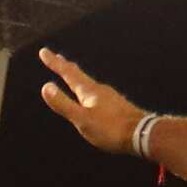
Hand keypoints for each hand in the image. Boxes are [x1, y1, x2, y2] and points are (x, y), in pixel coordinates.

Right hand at [33, 47, 149, 155]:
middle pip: (79, 75)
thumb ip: (63, 104)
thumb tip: (46, 87)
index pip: (68, 73)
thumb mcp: (82, 119)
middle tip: (57, 58)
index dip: (55, 63)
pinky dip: (87, 89)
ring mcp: (109, 97)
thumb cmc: (110, 129)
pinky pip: (96, 93)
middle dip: (66, 67)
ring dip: (77, 77)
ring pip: (88, 83)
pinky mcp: (116, 105)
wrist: (142, 134)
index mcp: (89, 92)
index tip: (44, 51)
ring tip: (72, 75)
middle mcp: (99, 90)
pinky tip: (91, 97)